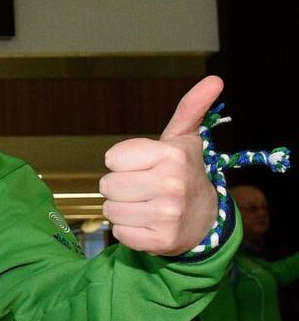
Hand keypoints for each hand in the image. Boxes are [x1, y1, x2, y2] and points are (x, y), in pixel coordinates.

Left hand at [99, 76, 222, 255]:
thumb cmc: (184, 172)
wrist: (205, 220)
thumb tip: (215, 79)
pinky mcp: (159, 241)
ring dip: (122, 209)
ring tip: (145, 205)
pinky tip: (147, 224)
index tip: (144, 165)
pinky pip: (119, 233)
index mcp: (171, 155)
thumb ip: (191, 107)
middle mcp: (171, 184)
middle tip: (143, 188)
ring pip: (110, 209)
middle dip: (120, 186)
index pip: (111, 158)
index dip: (123, 162)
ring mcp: (167, 215)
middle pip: (107, 185)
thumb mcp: (184, 138)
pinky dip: (128, 230)